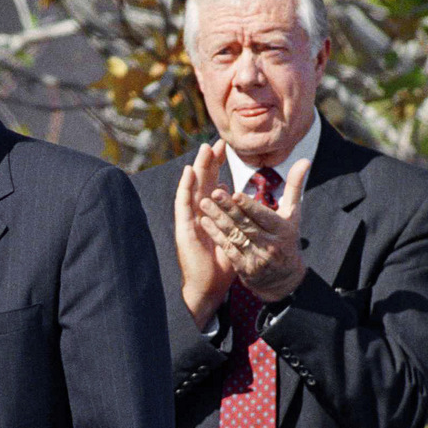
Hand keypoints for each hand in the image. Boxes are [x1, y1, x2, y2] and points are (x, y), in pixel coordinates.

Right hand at [176, 141, 235, 327]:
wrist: (208, 286)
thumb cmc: (221, 264)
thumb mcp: (236, 237)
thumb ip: (239, 219)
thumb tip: (244, 203)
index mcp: (211, 214)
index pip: (213, 184)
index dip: (218, 166)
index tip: (224, 148)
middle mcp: (199, 214)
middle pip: (203, 182)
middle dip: (209, 161)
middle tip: (216, 141)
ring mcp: (190, 219)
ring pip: (193, 188)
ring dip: (197, 168)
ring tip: (203, 149)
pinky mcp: (184, 227)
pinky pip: (183, 203)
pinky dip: (185, 186)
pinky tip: (189, 172)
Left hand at [197, 158, 309, 302]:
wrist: (285, 279)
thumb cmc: (287, 238)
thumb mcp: (293, 214)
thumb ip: (294, 186)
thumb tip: (305, 160)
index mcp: (282, 229)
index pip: (264, 216)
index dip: (249, 206)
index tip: (235, 194)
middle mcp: (270, 244)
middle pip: (246, 225)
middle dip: (229, 210)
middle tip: (213, 194)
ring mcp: (256, 258)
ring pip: (235, 236)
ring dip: (218, 220)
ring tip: (203, 204)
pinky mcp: (244, 267)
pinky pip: (228, 249)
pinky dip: (216, 236)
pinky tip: (204, 222)